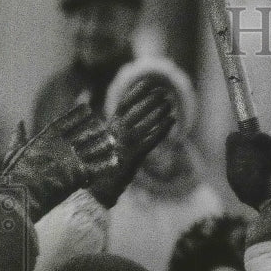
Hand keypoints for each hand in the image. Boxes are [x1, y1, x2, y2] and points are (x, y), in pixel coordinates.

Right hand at [0, 105, 116, 221]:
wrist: (20, 198)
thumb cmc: (15, 177)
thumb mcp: (14, 153)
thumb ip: (19, 137)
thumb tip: (20, 123)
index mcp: (46, 138)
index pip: (67, 120)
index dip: (79, 114)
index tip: (89, 109)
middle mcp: (62, 145)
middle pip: (86, 132)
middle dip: (96, 129)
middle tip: (104, 127)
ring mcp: (72, 160)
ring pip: (96, 147)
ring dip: (105, 144)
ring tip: (113, 141)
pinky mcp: (79, 175)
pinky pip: (99, 167)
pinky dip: (108, 163)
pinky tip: (115, 160)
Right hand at [89, 77, 176, 207]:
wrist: (97, 187)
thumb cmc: (100, 164)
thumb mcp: (104, 141)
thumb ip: (113, 126)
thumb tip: (111, 113)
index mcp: (108, 127)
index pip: (123, 104)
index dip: (137, 92)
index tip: (149, 82)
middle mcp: (116, 133)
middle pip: (135, 111)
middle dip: (150, 99)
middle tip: (165, 91)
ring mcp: (125, 145)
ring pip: (145, 124)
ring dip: (159, 113)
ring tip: (171, 103)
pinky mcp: (134, 157)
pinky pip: (152, 140)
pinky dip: (163, 129)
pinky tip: (173, 121)